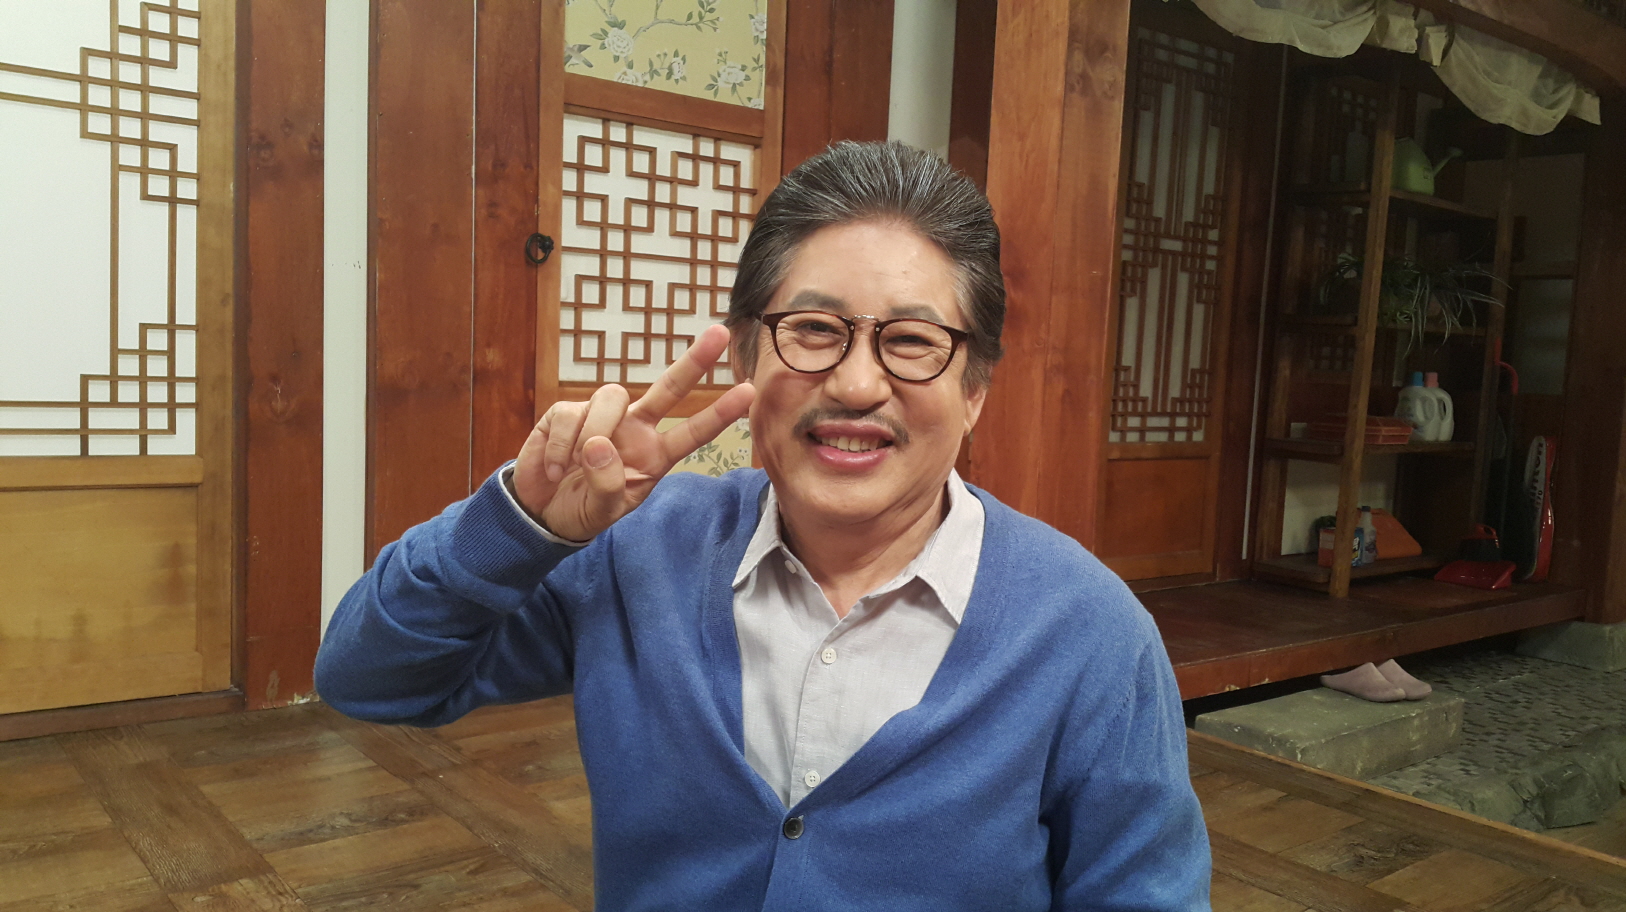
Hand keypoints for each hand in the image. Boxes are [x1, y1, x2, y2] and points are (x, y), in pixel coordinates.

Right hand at [511, 324, 755, 541]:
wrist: (542, 512)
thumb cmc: (584, 509)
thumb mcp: (604, 511)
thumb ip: (608, 485)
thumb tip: (598, 445)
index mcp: (654, 455)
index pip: (692, 432)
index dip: (718, 413)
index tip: (748, 391)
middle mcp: (634, 428)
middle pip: (669, 388)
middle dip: (693, 360)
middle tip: (719, 332)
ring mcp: (601, 417)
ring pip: (611, 398)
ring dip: (593, 432)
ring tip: (574, 466)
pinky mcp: (566, 412)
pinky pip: (569, 415)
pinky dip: (560, 447)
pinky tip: (555, 469)